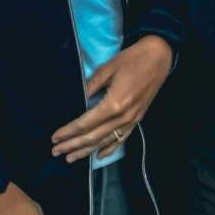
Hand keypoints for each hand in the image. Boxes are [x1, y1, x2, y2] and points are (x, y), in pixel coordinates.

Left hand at [51, 36, 173, 163]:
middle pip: (93, 136)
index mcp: (114, 104)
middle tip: (56, 152)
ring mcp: (132, 120)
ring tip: (71, 158)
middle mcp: (122, 117)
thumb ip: (91, 86)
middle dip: (73, 145)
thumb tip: (78, 98)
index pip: (86, 123)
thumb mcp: (108, 68)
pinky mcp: (137, 119)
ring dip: (87, 151)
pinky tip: (99, 156)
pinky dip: (110, 149)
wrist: (159, 57)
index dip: (69, 132)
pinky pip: (122, 139)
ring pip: (105, 141)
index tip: (55, 137)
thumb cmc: (132, 59)